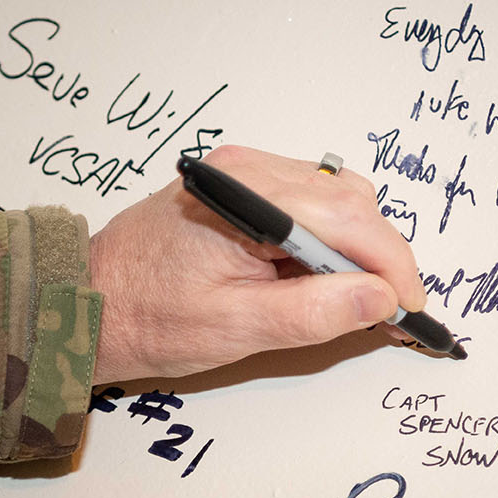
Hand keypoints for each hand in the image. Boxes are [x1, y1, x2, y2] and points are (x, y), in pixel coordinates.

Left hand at [87, 144, 426, 383]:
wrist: (88, 301)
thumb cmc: (148, 317)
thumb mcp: (236, 329)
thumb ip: (313, 312)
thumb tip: (378, 298)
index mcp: (248, 198)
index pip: (351, 218)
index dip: (392, 266)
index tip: (409, 308)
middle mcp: (249, 169)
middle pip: (350, 200)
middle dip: (376, 255)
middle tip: (380, 311)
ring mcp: (244, 171)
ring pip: (334, 197)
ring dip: (351, 246)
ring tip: (336, 296)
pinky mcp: (240, 184)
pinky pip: (307, 200)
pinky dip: (323, 236)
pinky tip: (306, 274)